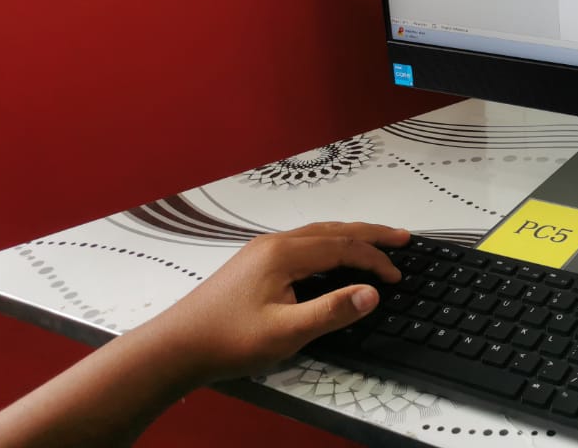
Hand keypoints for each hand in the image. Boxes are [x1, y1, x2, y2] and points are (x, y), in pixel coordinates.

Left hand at [0, 221, 411, 447]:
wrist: (176, 347)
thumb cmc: (227, 341)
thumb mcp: (285, 332)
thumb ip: (331, 311)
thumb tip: (371, 293)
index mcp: (284, 254)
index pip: (343, 246)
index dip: (374, 258)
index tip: (397, 275)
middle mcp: (274, 244)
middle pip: (333, 230)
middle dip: (370, 234)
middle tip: (401, 238)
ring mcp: (262, 251)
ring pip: (317, 233)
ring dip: (350, 236)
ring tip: (375, 242)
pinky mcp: (254, 263)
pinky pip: (303, 242)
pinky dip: (330, 244)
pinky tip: (332, 256)